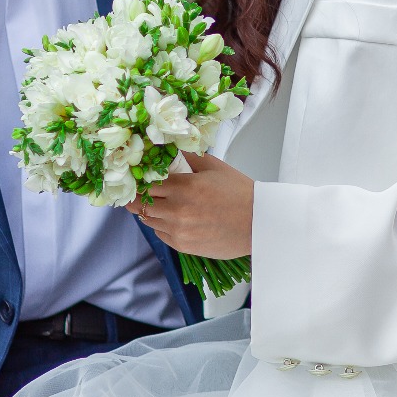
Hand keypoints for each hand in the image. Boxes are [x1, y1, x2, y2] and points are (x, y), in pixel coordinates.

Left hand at [128, 152, 254, 257]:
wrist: (258, 223)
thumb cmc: (240, 194)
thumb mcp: (214, 167)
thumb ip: (188, 157)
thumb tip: (168, 151)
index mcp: (185, 187)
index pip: (144, 184)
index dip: (138, 181)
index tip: (138, 179)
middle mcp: (177, 210)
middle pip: (139, 204)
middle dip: (139, 196)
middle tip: (143, 191)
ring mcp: (179, 230)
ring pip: (148, 219)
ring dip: (151, 211)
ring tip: (163, 204)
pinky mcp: (183, 245)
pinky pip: (160, 234)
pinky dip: (162, 225)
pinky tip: (175, 217)